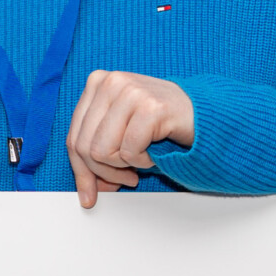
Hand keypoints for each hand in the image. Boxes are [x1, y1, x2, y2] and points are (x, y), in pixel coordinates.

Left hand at [64, 69, 193, 208]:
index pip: (73, 138)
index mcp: (97, 83)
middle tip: (125, 178)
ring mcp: (131, 92)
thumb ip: (97, 152)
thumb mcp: (119, 131)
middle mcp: (111, 82)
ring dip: (125, 166)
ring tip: (142, 157)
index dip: (81, 172)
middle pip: (85, 147)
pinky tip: (155, 150)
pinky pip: (129, 152)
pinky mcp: (150, 107)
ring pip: (102, 151)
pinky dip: (144, 161)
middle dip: (103, 173)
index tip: (89, 193)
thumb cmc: (160, 123)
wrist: (202, 114)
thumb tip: (86, 188)